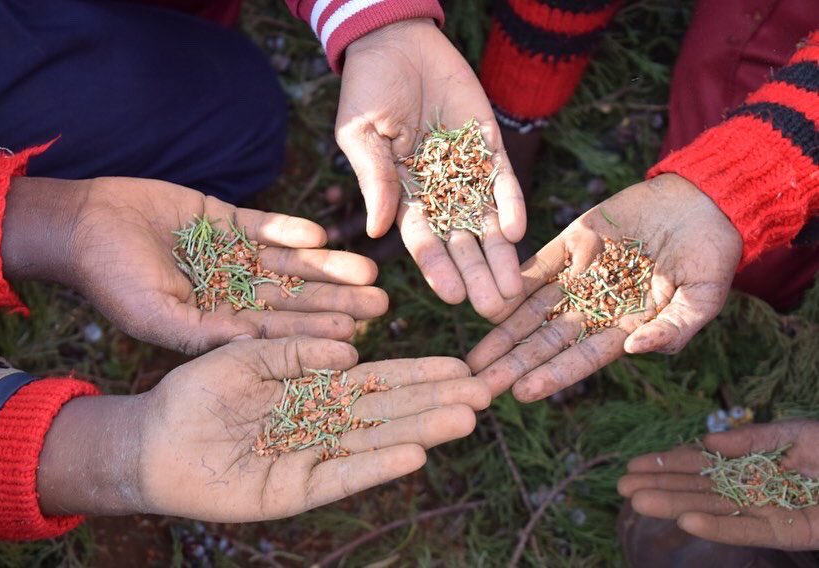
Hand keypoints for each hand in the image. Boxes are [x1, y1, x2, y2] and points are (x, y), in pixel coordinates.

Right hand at [2, 177, 388, 353]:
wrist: (84, 223)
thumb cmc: (112, 278)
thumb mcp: (156, 316)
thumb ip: (204, 334)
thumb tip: (255, 348)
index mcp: (220, 322)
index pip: (277, 333)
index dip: (314, 334)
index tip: (353, 338)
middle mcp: (233, 291)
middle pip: (295, 298)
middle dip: (336, 301)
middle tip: (380, 305)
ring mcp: (233, 255)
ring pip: (290, 264)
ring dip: (327, 267)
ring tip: (367, 270)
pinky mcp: (228, 220)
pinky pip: (266, 225)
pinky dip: (290, 229)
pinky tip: (320, 235)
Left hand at [36, 337, 490, 519]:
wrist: (150, 440)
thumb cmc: (195, 392)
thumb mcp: (247, 354)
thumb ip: (297, 351)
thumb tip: (352, 352)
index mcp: (314, 389)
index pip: (377, 380)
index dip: (418, 374)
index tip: (460, 367)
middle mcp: (322, 424)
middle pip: (388, 412)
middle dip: (435, 402)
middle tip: (485, 394)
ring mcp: (310, 458)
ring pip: (374, 442)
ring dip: (420, 431)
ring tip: (465, 419)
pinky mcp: (292, 490)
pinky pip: (340, 475)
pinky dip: (376, 465)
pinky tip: (414, 455)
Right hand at [336, 19, 524, 318]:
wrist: (397, 42)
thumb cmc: (367, 89)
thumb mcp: (360, 134)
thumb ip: (374, 179)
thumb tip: (378, 230)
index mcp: (403, 196)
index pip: (423, 241)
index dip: (438, 269)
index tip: (454, 297)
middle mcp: (439, 192)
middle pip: (461, 242)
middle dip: (478, 275)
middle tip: (496, 308)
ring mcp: (467, 171)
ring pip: (488, 222)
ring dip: (502, 254)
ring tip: (516, 288)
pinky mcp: (490, 146)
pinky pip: (503, 181)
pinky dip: (511, 203)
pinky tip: (518, 230)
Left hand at [467, 174, 741, 399]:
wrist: (703, 201)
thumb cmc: (711, 256)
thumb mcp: (704, 298)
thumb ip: (674, 328)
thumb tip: (635, 349)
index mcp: (624, 326)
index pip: (581, 357)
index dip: (552, 375)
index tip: (521, 392)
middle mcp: (595, 306)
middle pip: (546, 340)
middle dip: (514, 364)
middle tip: (478, 386)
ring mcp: (579, 275)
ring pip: (533, 309)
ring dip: (504, 332)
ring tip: (473, 358)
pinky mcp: (570, 243)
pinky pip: (535, 267)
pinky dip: (512, 284)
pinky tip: (486, 303)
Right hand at [618, 420, 818, 549]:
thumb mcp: (796, 434)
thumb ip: (751, 441)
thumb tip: (706, 444)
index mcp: (759, 464)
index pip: (705, 465)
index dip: (669, 463)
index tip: (634, 464)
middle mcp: (760, 490)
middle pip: (702, 489)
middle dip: (662, 487)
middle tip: (622, 487)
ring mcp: (776, 513)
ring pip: (717, 511)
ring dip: (677, 506)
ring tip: (638, 502)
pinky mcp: (796, 534)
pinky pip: (752, 531)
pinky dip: (719, 528)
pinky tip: (687, 520)